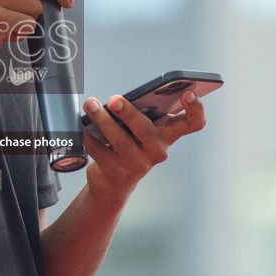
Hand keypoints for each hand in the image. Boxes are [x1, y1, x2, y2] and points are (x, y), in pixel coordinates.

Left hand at [80, 89, 205, 204]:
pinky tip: (80, 124)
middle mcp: (158, 150)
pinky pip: (100, 150)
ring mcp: (137, 163)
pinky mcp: (116, 172)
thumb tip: (119, 98)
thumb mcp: (142, 128)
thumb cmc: (131, 143)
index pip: (193, 123)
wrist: (114, 182)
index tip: (187, 93)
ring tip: (90, 105)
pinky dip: (88, 135)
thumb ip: (141, 111)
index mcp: (169, 134)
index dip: (195, 109)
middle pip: (146, 130)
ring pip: (119, 140)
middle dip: (129, 113)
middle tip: (114, 100)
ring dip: (102, 120)